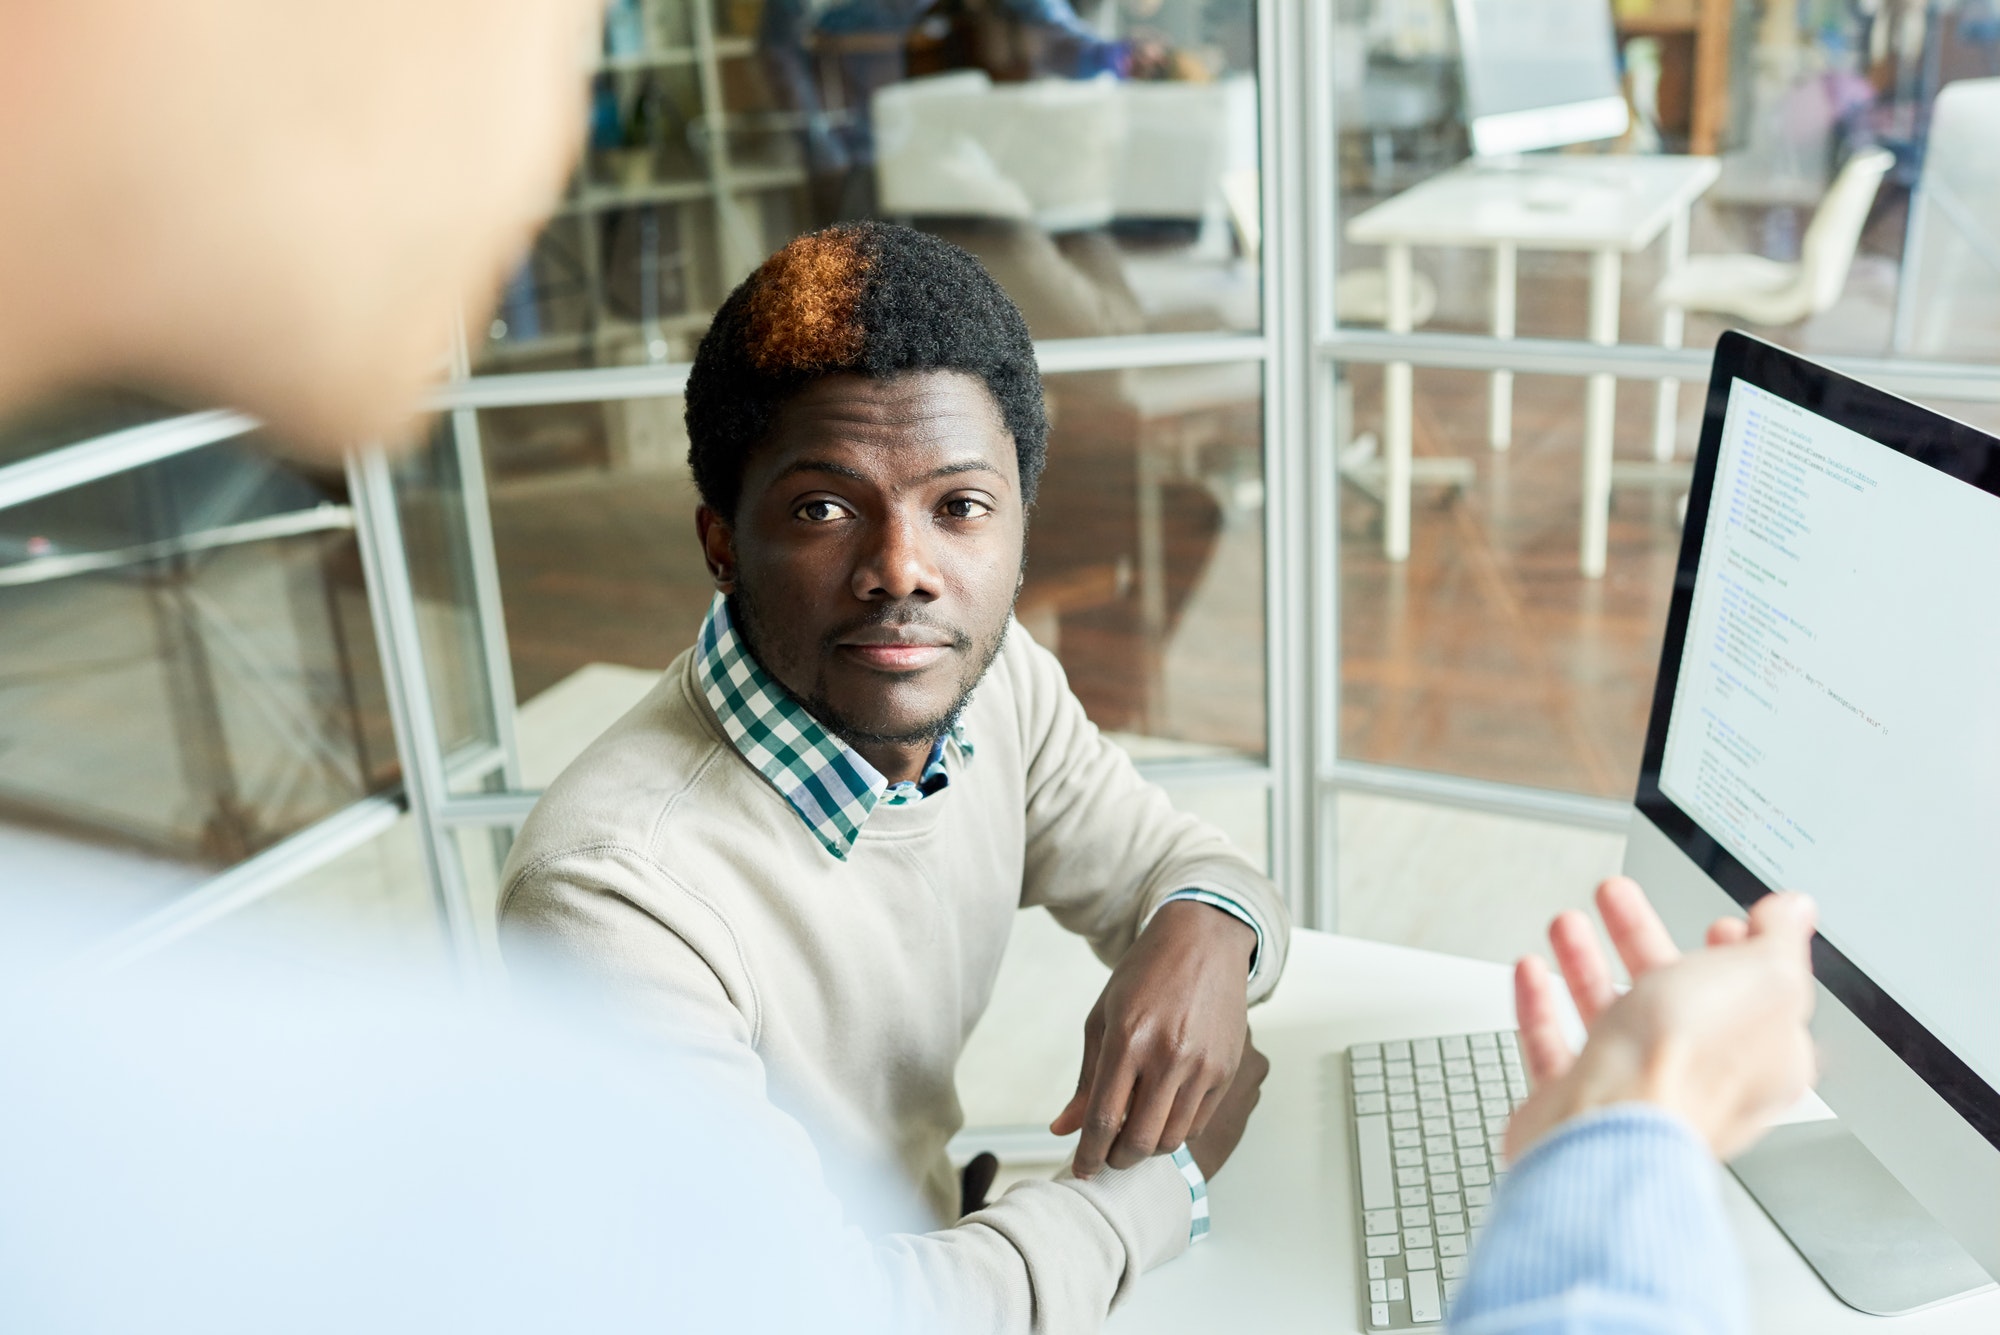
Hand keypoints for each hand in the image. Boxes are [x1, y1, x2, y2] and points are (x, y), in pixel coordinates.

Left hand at [1051, 901, 1254, 1177]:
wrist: (1203, 943)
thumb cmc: (1144, 976)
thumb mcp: (1102, 1019)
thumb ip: (1086, 1079)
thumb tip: (1062, 1129)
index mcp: (1128, 1040)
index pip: (1104, 1120)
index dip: (1089, 1155)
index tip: (1081, 1170)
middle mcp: (1168, 1056)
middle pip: (1140, 1140)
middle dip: (1118, 1160)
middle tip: (1107, 1157)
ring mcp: (1202, 1065)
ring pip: (1172, 1139)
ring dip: (1148, 1148)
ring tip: (1133, 1135)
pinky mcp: (1226, 1070)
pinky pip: (1198, 1122)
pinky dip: (1176, 1130)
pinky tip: (1162, 1115)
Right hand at [1506, 879, 1818, 1162]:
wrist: (1606, 1129)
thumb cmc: (1687, 1065)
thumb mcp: (1762, 978)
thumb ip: (1780, 940)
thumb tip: (1796, 910)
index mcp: (1760, 1054)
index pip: (1758, 996)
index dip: (1739, 952)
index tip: (1720, 921)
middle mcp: (1702, 1077)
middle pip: (1673, 996)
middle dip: (1641, 937)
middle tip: (1617, 899)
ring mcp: (1636, 1091)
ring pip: (1612, 1017)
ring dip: (1586, 962)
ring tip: (1567, 924)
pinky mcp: (1579, 1104)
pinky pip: (1557, 1049)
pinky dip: (1541, 1006)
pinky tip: (1532, 974)